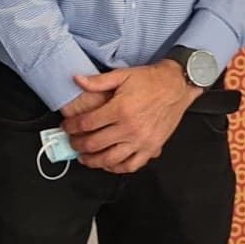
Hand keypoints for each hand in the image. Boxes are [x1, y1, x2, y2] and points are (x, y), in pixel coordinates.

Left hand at [62, 62, 195, 172]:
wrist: (176, 86)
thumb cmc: (151, 80)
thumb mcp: (122, 75)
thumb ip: (98, 81)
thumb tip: (77, 80)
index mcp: (120, 109)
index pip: (87, 123)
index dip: (72, 127)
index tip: (67, 126)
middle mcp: (130, 128)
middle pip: (94, 143)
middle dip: (77, 144)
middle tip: (72, 142)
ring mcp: (141, 140)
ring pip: (109, 159)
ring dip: (92, 161)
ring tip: (84, 157)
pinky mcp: (151, 148)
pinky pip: (131, 165)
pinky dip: (116, 168)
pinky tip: (107, 164)